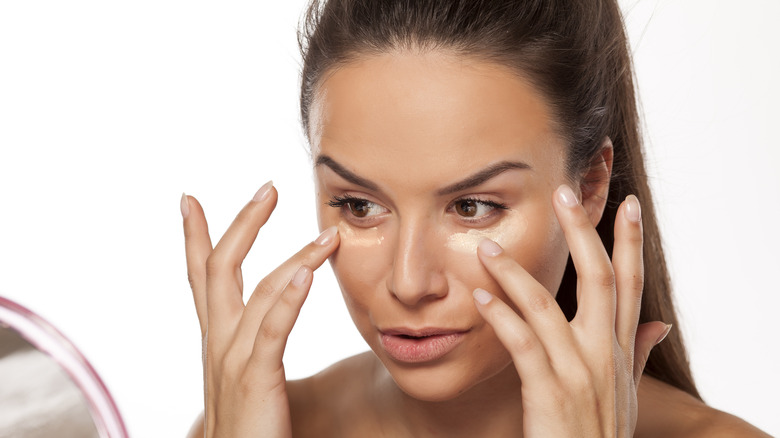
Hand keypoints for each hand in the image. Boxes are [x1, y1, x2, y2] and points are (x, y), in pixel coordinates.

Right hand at [181, 182, 339, 437]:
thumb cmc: (248, 432)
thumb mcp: (246, 383)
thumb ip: (253, 355)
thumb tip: (262, 340)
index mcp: (217, 342)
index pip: (203, 279)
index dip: (195, 238)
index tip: (189, 200)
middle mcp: (217, 344)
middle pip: (221, 269)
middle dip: (243, 225)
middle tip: (267, 189)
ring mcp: (232, 361)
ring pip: (260, 292)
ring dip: (296, 256)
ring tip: (329, 234)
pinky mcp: (254, 380)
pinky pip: (271, 330)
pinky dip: (289, 297)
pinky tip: (308, 271)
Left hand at [472, 184, 670, 436]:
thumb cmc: (599, 434)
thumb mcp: (626, 392)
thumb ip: (637, 353)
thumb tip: (658, 322)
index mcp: (619, 349)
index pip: (631, 284)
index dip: (630, 242)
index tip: (628, 203)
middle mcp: (604, 354)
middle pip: (599, 279)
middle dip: (583, 233)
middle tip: (565, 192)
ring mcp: (579, 372)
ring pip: (549, 307)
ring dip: (517, 274)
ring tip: (488, 248)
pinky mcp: (550, 392)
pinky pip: (523, 344)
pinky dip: (501, 317)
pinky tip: (480, 296)